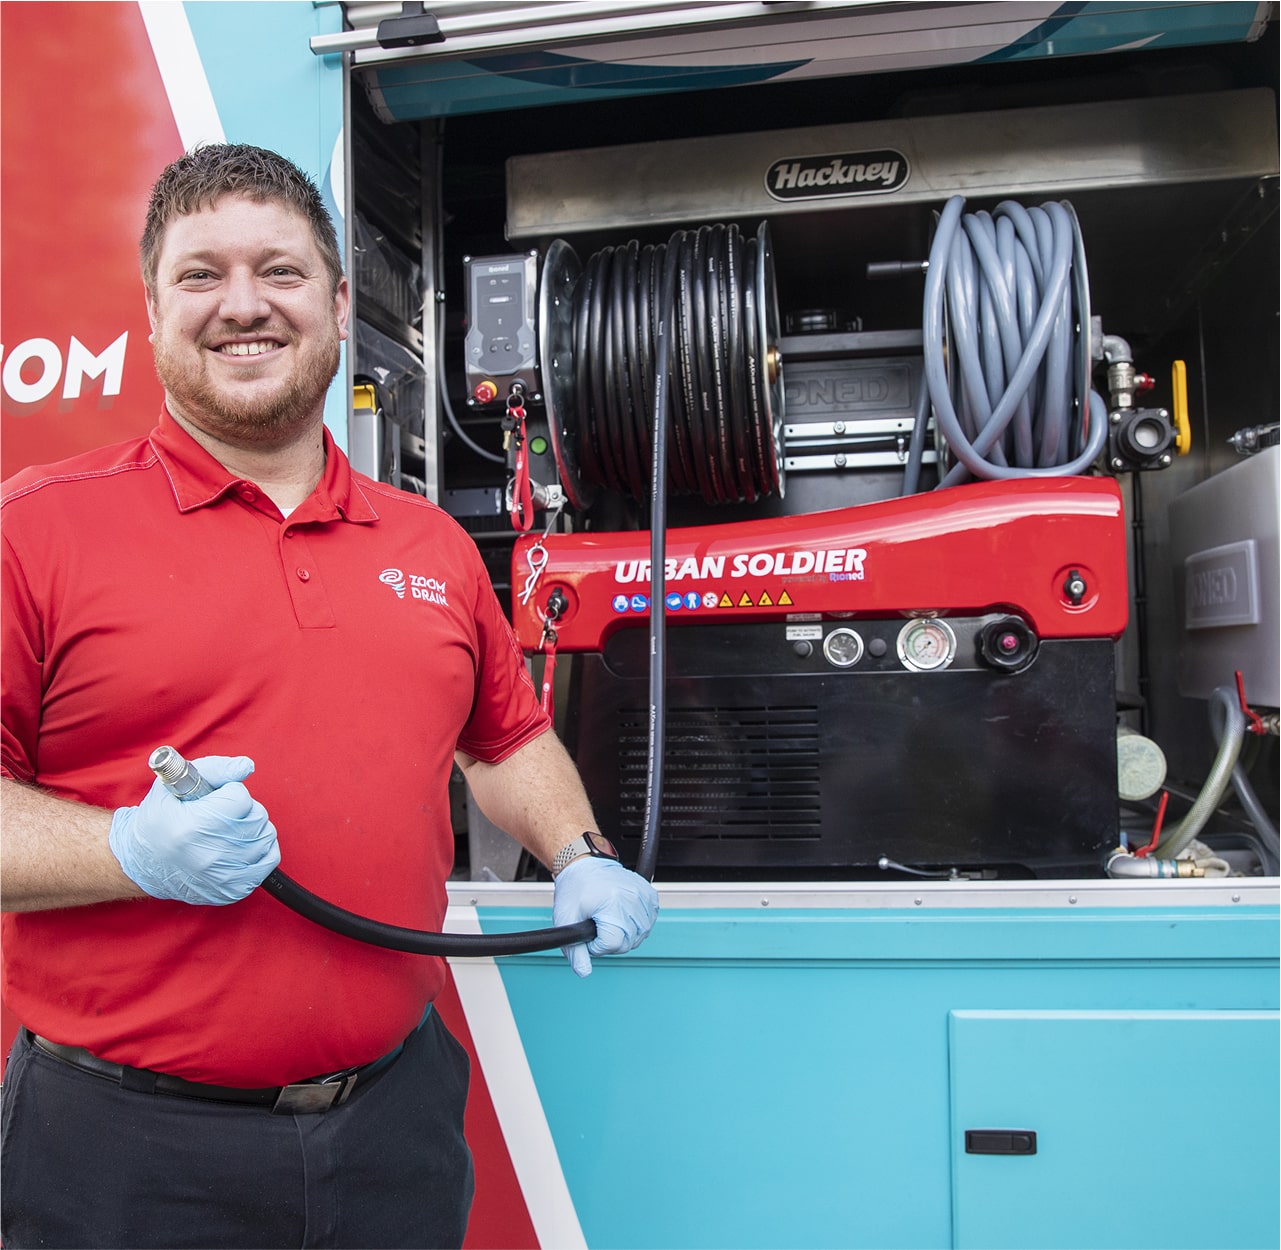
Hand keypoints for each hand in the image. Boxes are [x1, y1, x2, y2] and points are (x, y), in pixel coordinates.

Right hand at [108, 755, 279, 904]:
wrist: (143, 865)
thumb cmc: (158, 822)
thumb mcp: (173, 786)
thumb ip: (214, 769)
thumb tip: (246, 766)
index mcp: (193, 827)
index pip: (240, 797)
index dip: (229, 792)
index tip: (214, 799)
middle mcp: (210, 855)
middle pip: (257, 816)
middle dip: (242, 809)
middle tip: (221, 814)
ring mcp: (224, 876)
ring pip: (266, 836)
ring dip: (252, 827)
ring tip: (228, 830)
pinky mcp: (234, 890)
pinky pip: (269, 860)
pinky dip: (261, 849)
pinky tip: (240, 845)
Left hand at [552, 856, 658, 977]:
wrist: (584, 864)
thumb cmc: (574, 889)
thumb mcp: (567, 920)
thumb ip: (575, 951)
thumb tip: (583, 972)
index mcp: (612, 903)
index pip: (613, 944)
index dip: (597, 945)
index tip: (589, 933)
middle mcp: (632, 898)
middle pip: (628, 942)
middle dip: (610, 940)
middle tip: (597, 924)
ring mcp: (643, 895)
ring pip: (641, 935)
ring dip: (625, 933)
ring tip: (609, 919)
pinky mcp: (649, 893)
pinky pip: (649, 921)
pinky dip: (637, 923)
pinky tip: (623, 915)